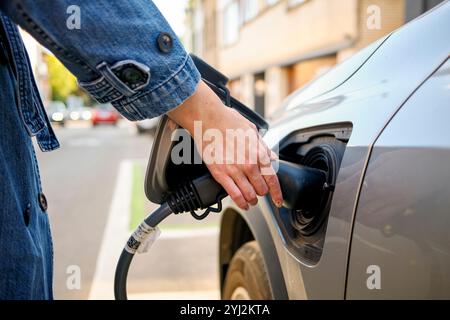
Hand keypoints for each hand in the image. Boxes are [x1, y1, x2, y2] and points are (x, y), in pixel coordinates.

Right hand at [168, 80, 282, 209]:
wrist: (208, 119)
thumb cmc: (228, 121)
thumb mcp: (252, 130)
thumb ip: (263, 147)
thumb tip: (272, 158)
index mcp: (258, 152)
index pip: (272, 178)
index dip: (277, 192)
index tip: (278, 200)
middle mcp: (248, 163)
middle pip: (261, 188)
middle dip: (262, 193)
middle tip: (260, 193)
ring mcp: (234, 170)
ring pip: (249, 195)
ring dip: (252, 200)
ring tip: (252, 201)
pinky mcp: (220, 174)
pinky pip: (234, 195)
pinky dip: (241, 203)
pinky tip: (243, 205)